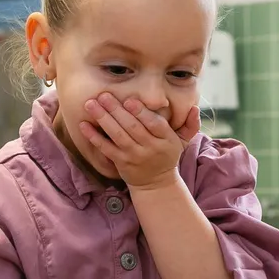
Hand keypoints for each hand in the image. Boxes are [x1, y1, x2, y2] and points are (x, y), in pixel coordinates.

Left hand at [78, 92, 198, 189]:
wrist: (156, 183)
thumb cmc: (167, 155)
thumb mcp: (183, 141)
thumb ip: (190, 124)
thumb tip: (195, 108)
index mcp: (166, 139)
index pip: (154, 124)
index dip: (142, 113)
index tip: (130, 100)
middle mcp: (150, 148)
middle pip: (132, 128)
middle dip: (117, 110)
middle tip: (103, 95)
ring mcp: (134, 156)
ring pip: (118, 136)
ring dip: (103, 119)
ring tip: (91, 104)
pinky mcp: (120, 162)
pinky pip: (106, 149)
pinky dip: (94, 137)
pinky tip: (83, 125)